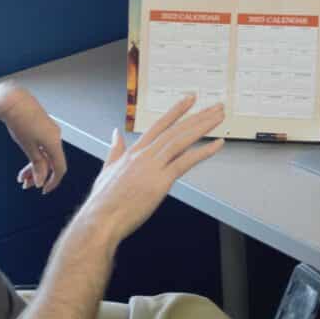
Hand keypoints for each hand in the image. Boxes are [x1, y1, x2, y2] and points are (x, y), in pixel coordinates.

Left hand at [0, 86, 66, 193]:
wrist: (13, 101)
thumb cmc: (19, 121)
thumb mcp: (28, 147)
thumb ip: (37, 166)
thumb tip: (41, 181)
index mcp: (54, 142)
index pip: (60, 168)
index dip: (53, 182)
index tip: (44, 190)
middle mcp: (56, 137)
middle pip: (52, 163)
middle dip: (39, 175)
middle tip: (26, 184)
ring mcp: (51, 132)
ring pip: (46, 156)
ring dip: (35, 167)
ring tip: (21, 176)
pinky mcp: (44, 128)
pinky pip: (43, 147)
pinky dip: (35, 157)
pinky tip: (25, 162)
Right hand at [73, 94, 224, 245]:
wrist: (101, 218)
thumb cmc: (103, 201)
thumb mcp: (107, 169)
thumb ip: (114, 150)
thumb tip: (116, 134)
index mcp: (133, 152)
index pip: (159, 125)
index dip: (176, 111)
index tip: (190, 100)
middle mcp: (144, 155)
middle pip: (175, 130)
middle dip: (197, 116)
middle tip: (215, 107)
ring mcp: (152, 166)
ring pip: (182, 140)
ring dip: (203, 127)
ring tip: (219, 117)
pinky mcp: (160, 181)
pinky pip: (186, 162)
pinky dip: (204, 151)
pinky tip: (217, 144)